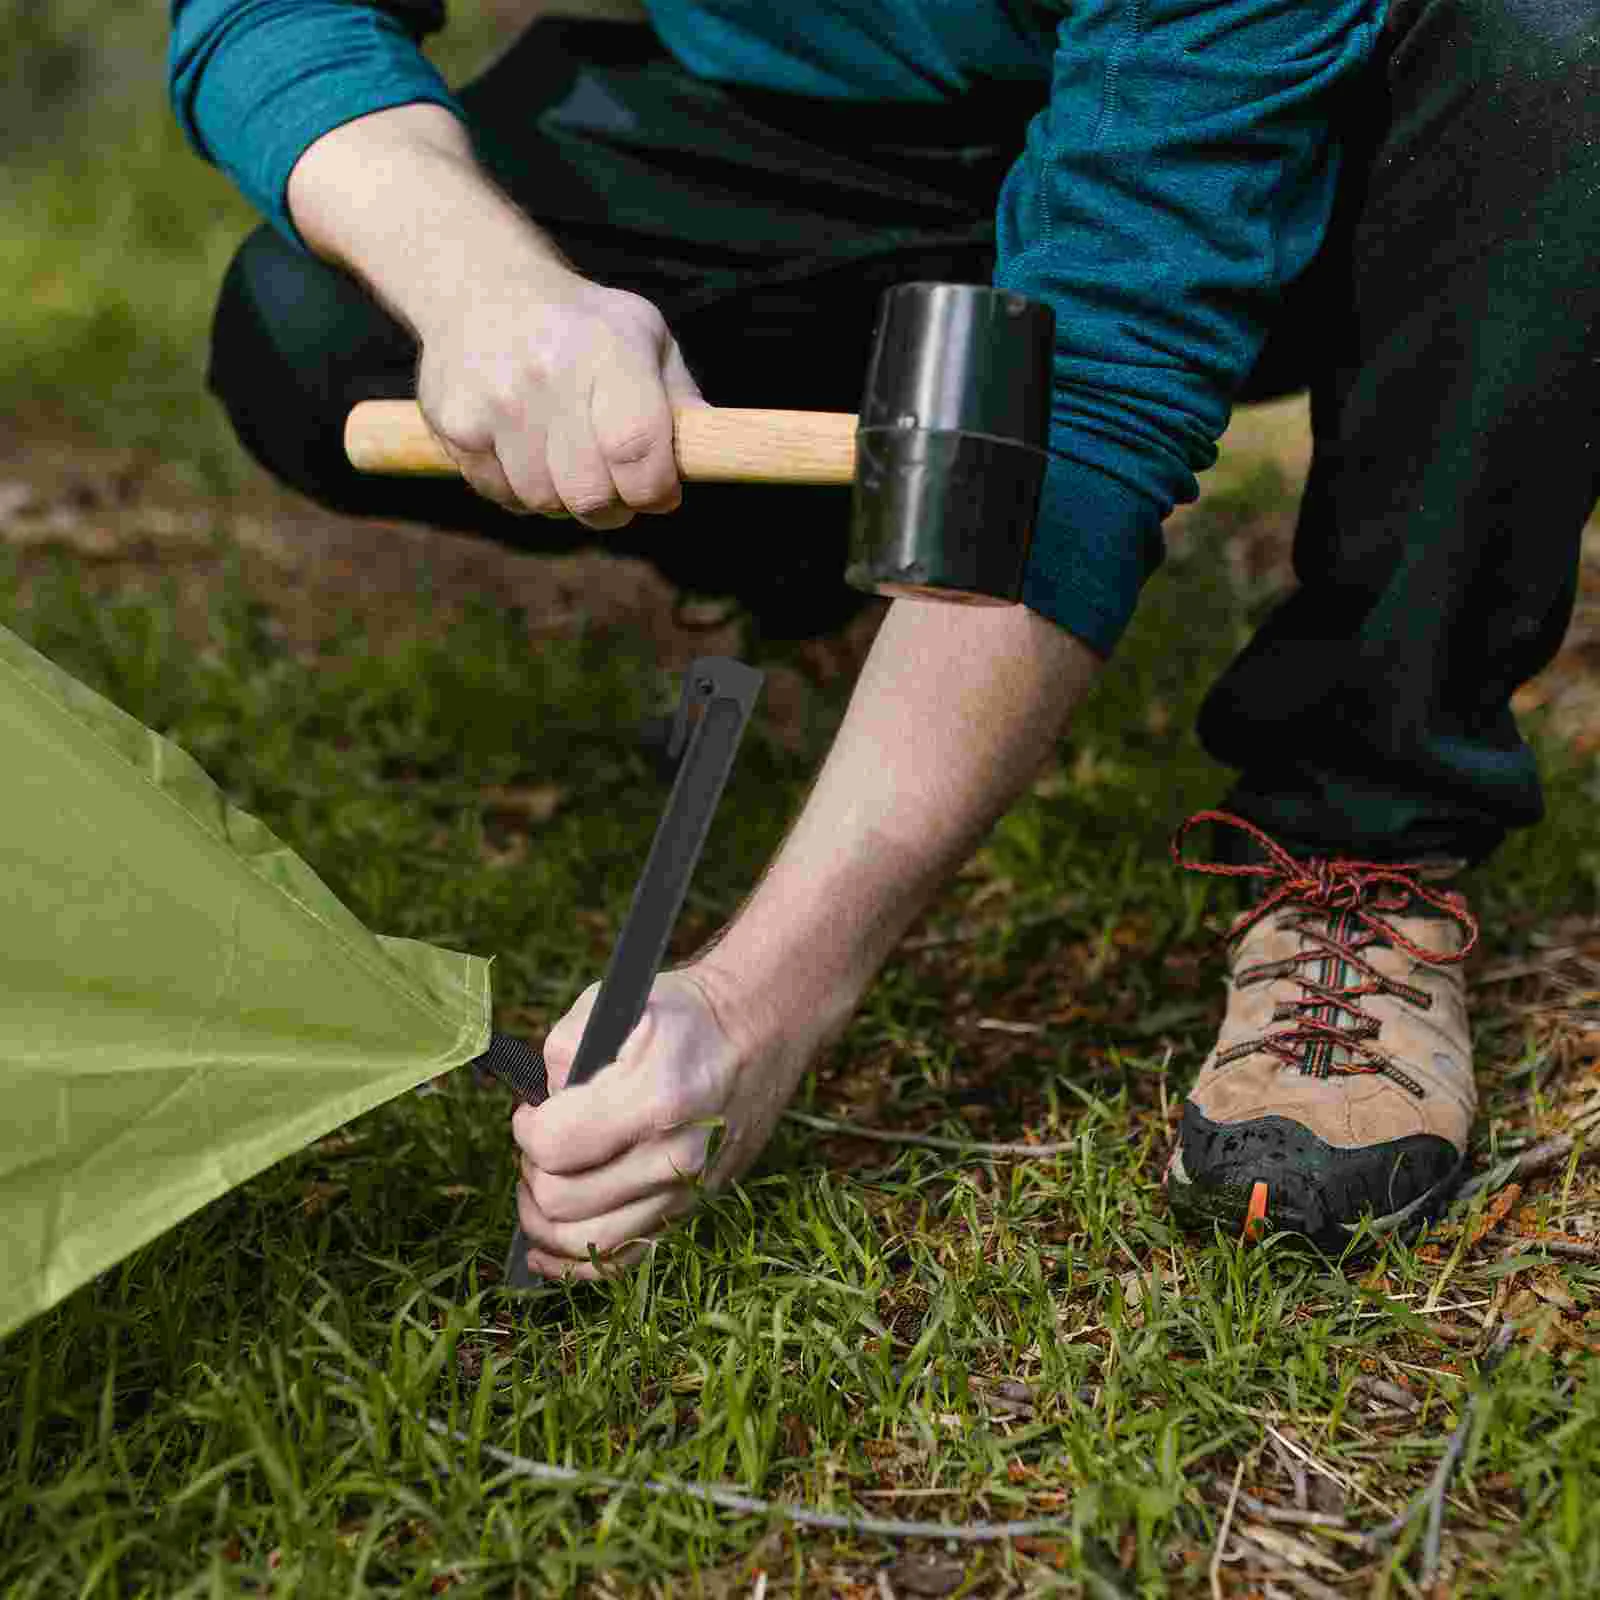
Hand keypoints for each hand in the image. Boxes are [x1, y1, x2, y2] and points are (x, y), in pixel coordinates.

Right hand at [415, 262, 705, 530]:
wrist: (479, 285)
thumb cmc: (582, 326)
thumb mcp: (643, 339)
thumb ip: (681, 401)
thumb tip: (718, 454)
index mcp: (607, 350)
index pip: (636, 450)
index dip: (654, 490)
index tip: (661, 492)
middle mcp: (547, 374)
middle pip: (590, 495)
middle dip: (614, 507)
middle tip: (617, 487)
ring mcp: (494, 402)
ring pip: (544, 503)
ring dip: (565, 500)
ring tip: (569, 463)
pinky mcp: (454, 425)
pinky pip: (502, 496)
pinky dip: (522, 491)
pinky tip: (528, 452)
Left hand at [510, 965, 831, 1279]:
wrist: (758, 1034)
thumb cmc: (684, 1017)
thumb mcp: (619, 1004)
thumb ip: (562, 1048)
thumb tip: (540, 1102)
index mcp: (657, 1096)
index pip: (555, 1146)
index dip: (526, 1129)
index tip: (530, 1110)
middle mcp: (676, 1155)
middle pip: (561, 1200)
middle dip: (532, 1170)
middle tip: (540, 1140)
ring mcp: (686, 1190)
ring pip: (584, 1241)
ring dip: (543, 1219)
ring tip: (541, 1180)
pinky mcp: (689, 1210)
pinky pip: (619, 1262)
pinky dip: (573, 1264)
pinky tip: (544, 1249)